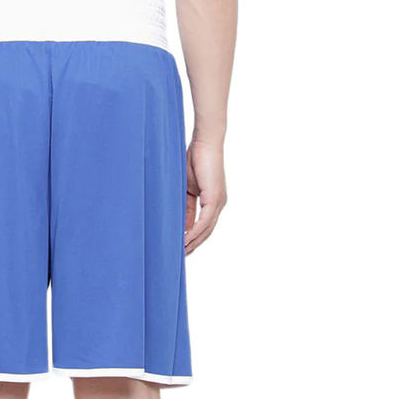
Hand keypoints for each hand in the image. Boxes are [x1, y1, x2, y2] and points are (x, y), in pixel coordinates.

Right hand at [185, 140, 226, 254]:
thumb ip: (185, 205)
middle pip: (206, 232)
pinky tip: (185, 240)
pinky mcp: (214, 198)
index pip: (203, 226)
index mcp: (212, 201)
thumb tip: (180, 224)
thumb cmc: (194, 159)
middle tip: (179, 256)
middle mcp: (218, 204)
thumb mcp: (186, 187)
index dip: (192, 238)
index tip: (180, 248)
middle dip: (193, 245)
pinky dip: (194, 231)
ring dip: (193, 242)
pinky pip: (204, 220)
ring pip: (206, 229)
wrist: (204, 142)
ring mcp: (218, 202)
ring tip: (180, 252)